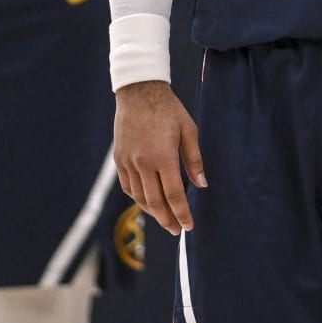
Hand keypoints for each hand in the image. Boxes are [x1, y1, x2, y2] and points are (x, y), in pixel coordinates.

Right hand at [113, 80, 204, 236]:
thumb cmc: (167, 109)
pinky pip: (128, 186)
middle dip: (167, 220)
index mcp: (163, 157)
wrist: (138, 92)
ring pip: (139, 197)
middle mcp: (143, 163)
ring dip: (152, 212)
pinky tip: (147, 201)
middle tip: (176, 230)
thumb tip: (201, 185)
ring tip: (164, 219)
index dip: (182, 214)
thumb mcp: (188, 130)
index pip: (174, 196)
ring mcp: (128, 162)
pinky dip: (137, 198)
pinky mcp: (119, 159)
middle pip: (155, 202)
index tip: (188, 226)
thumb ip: (194, 160)